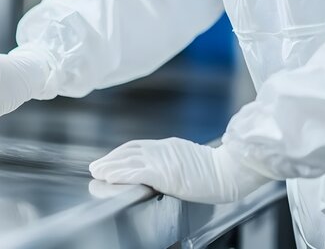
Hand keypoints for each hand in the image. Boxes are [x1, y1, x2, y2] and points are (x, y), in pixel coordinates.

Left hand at [89, 137, 269, 203]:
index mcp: (168, 146)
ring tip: (97, 172)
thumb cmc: (216, 169)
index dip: (120, 152)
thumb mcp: (189, 158)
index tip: (110, 158)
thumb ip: (173, 159)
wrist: (229, 170)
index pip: (137, 146)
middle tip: (96, 166)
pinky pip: (136, 172)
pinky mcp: (163, 173)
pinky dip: (120, 174)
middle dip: (110, 159)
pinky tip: (109, 177)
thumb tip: (164, 167)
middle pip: (128, 152)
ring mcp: (161, 160)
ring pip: (128, 161)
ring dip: (109, 166)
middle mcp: (161, 150)